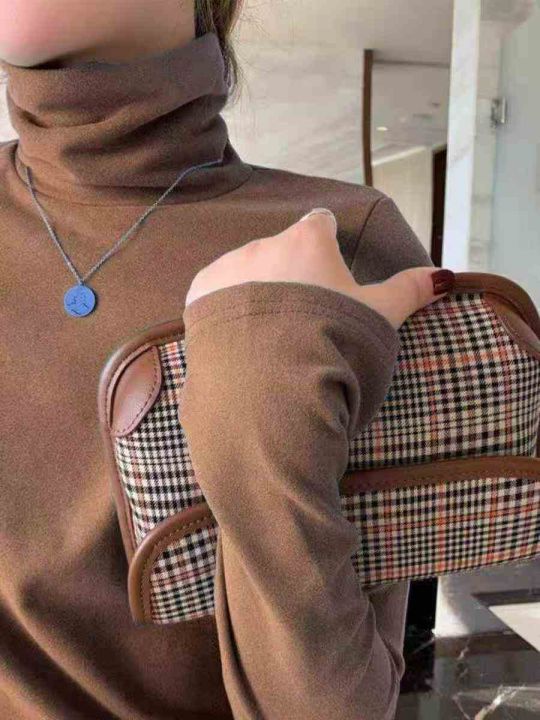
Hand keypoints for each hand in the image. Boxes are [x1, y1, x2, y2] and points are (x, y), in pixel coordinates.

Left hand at [184, 208, 454, 329]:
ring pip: (248, 272)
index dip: (328, 243)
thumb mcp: (379, 318)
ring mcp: (227, 269)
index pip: (320, 223)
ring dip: (259, 292)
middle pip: (282, 251)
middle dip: (292, 276)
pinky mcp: (199, 296)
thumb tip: (441, 275)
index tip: (331, 270)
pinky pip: (218, 292)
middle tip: (303, 321)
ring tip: (271, 337)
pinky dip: (230, 308)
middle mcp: (263, 245)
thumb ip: (408, 290)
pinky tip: (241, 338)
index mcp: (308, 241)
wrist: (271, 390)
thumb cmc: (332, 344)